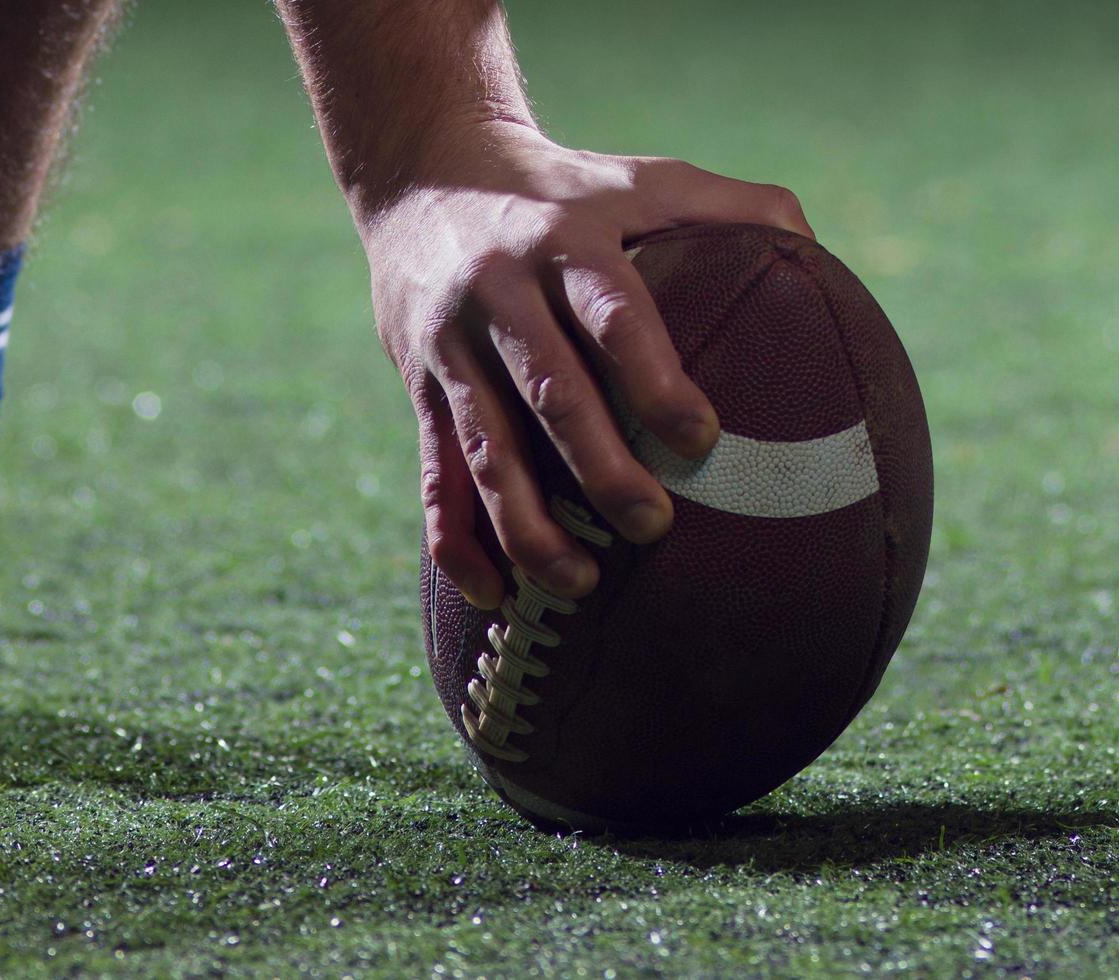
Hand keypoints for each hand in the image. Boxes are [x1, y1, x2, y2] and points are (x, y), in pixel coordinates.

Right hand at [363, 120, 812, 607]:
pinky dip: (456, 539)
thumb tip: (820, 252)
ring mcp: (452, 348)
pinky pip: (435, 474)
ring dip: (526, 520)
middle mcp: (502, 295)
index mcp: (567, 243)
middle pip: (549, 392)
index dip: (652, 375)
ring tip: (580, 582)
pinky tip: (495, 594)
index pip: (611, 312)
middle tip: (655, 528)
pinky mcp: (421, 389)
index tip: (701, 438)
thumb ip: (731, 207)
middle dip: (599, 466)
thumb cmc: (563, 190)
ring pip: (484, 447)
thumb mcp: (640, 178)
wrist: (423, 177)